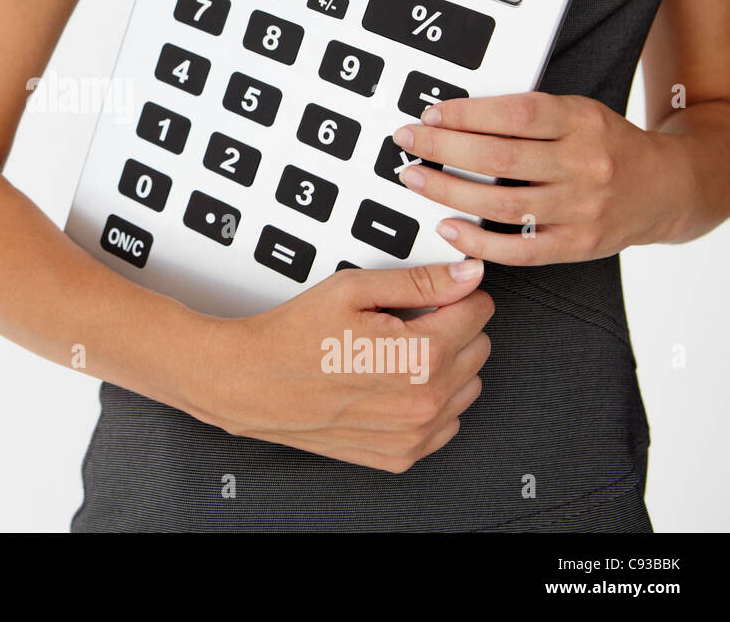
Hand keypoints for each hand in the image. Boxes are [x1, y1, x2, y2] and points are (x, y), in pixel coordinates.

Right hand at [183, 260, 492, 472]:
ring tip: (395, 353)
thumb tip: (467, 275)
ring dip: (445, 367)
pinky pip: (445, 425)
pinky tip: (393, 385)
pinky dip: (429, 403)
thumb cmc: (292, 336)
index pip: (478, 311)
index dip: (455, 294)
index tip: (433, 293)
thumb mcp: (353, 288)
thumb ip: (420, 280)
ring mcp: (413, 434)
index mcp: (420, 355)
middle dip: (452, 328)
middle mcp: (424, 401)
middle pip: (479, 348)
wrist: (250, 382)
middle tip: (405, 321)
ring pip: (467, 387)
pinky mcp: (400, 455)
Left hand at [392, 92, 678, 265]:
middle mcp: (584, 165)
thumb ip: (526, 115)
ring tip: (417, 179)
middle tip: (409, 142)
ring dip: (449, 191)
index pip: (516, 114)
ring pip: (503, 204)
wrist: (666, 188)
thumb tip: (455, 118)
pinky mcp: (577, 245)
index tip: (431, 115)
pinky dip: (478, 240)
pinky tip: (448, 226)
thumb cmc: (607, 146)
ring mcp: (581, 208)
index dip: (467, 114)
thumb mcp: (577, 113)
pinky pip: (519, 249)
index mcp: (582, 122)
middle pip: (501, 158)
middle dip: (444, 148)